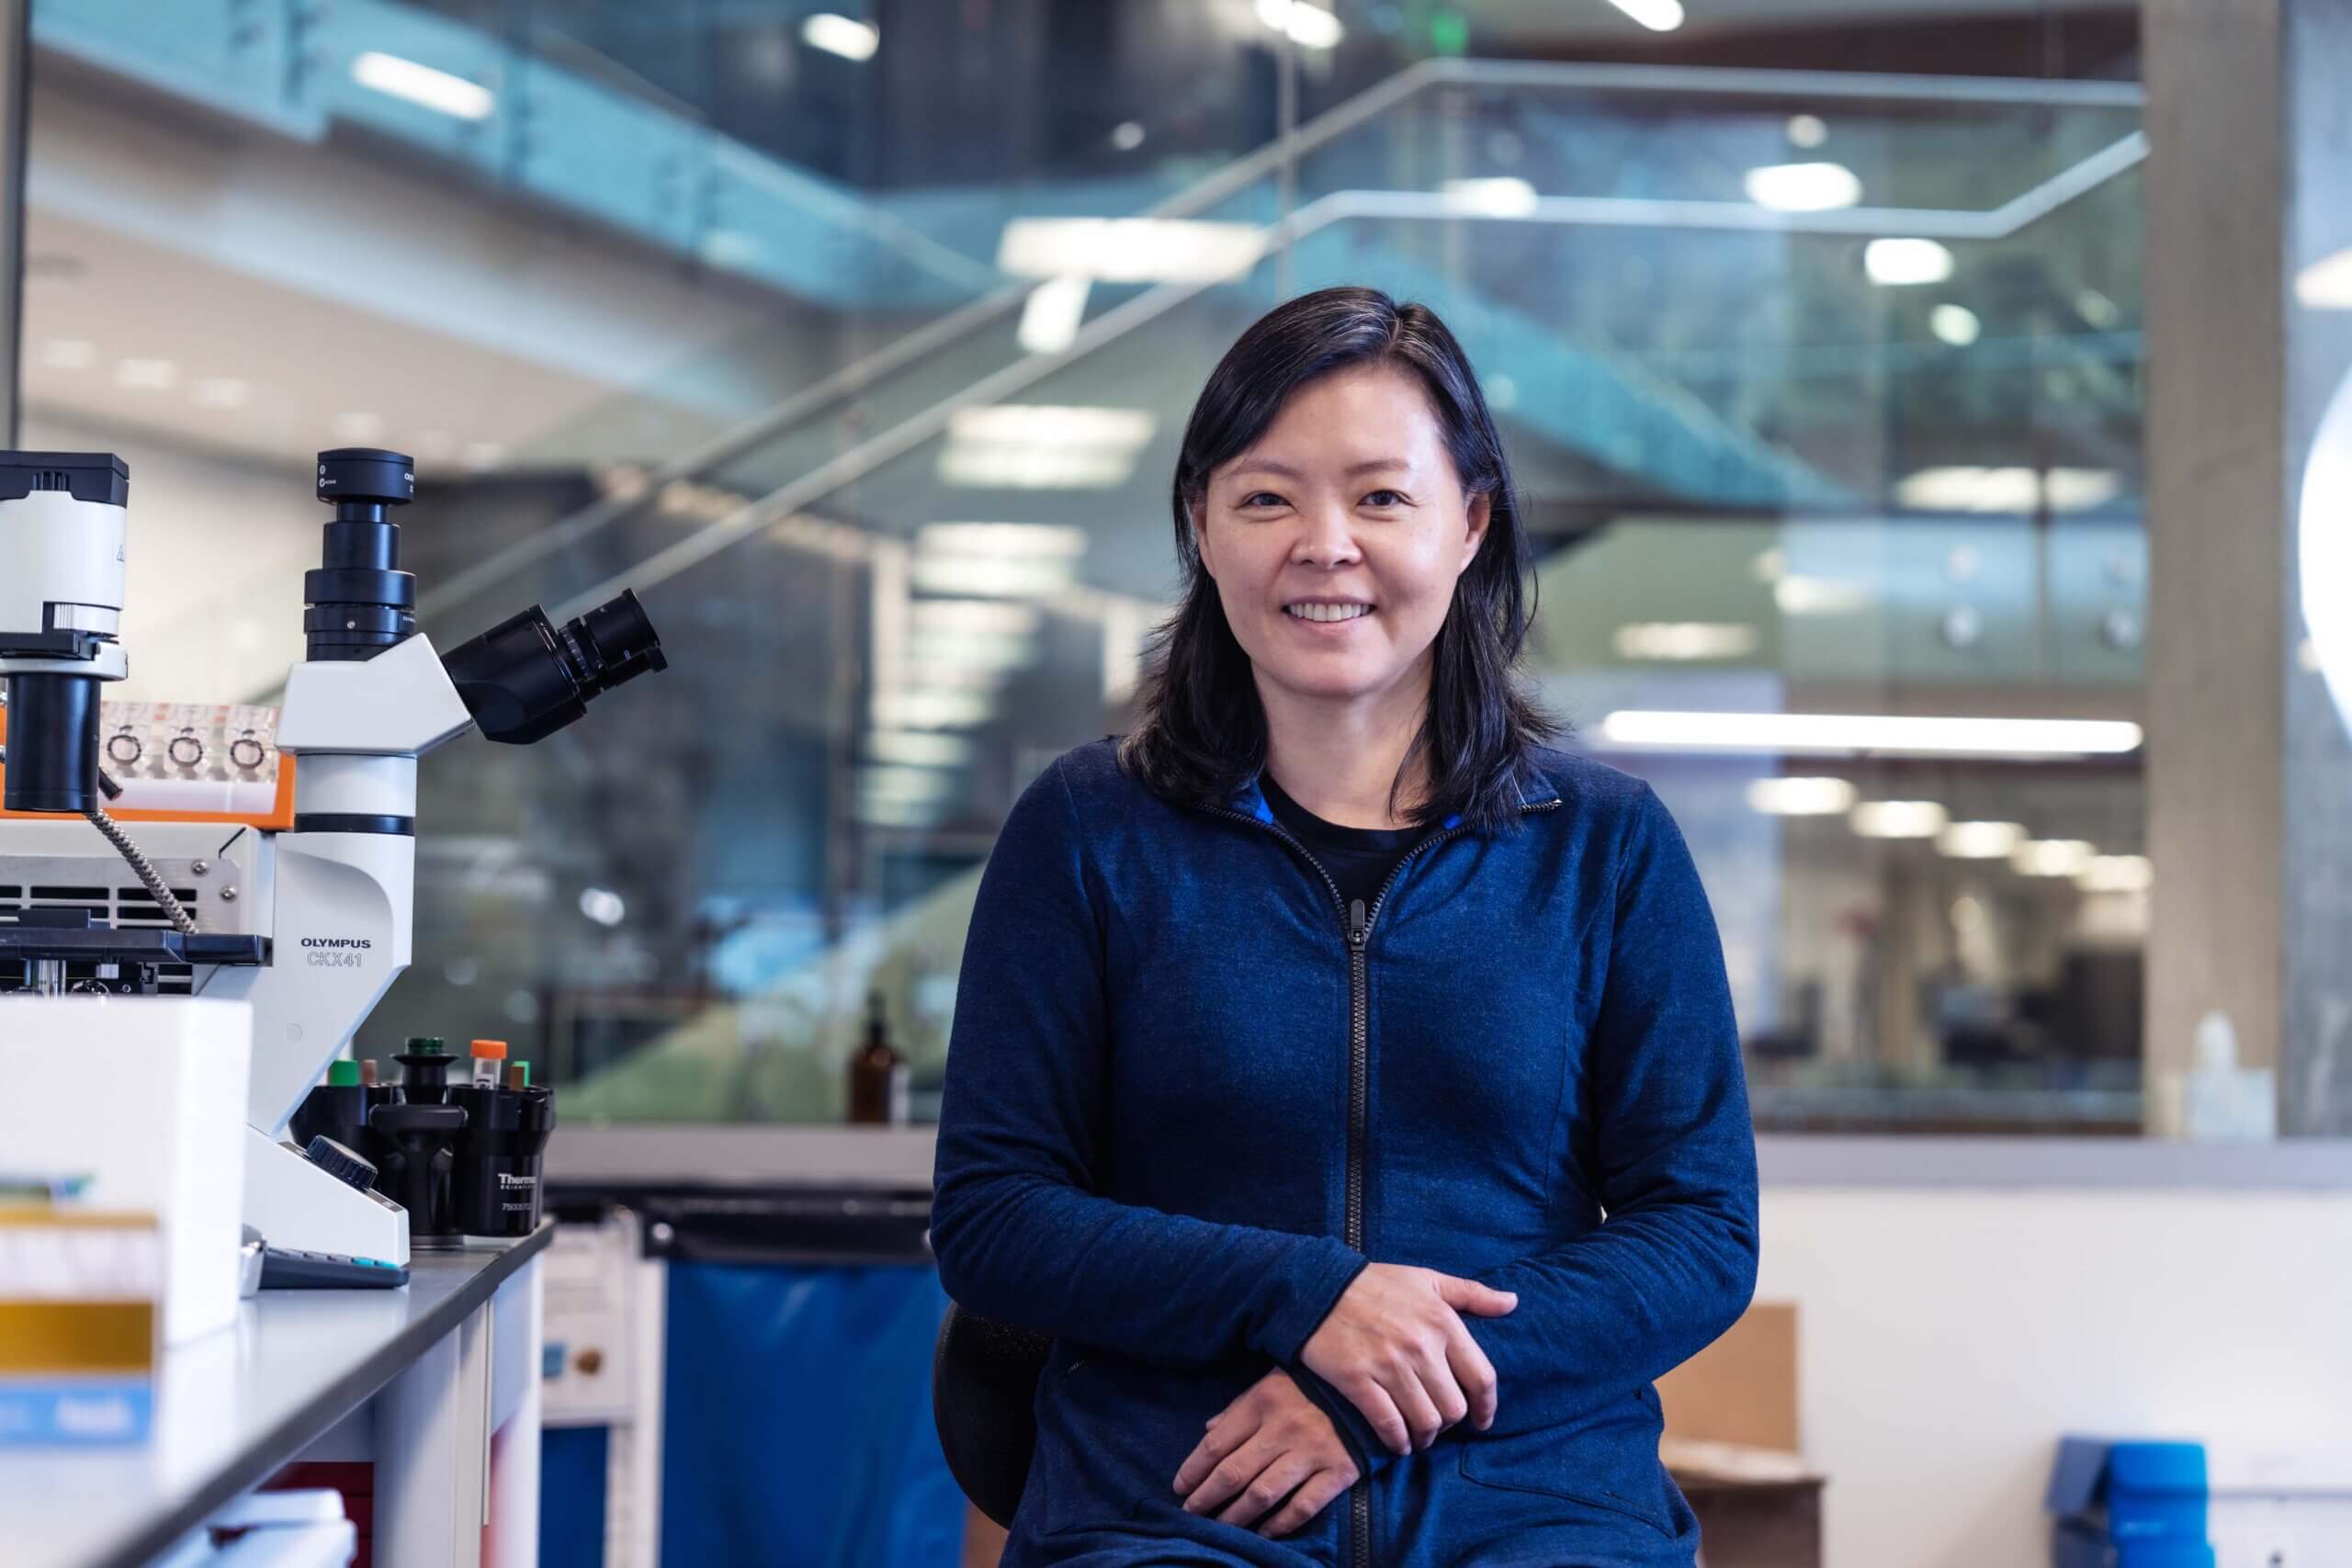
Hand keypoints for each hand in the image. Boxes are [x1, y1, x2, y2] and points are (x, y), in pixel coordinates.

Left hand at [1172, 1368, 1358, 1537]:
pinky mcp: (1338, 1472)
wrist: (1372, 1388)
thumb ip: (1239, 1408)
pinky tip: (1263, 1533)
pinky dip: (1280, 1524)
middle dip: (1206, 1498)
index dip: (1194, 1469)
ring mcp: (1311, 1452)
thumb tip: (1208, 1430)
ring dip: (1235, 1516)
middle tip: (1190, 1513)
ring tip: (1219, 1527)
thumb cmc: (1314, 1384)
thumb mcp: (1272, 1383)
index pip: (1217, 1443)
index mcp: (1263, 1402)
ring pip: (1262, 1494)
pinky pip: (1302, 1506)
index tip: (1179, 1487)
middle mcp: (1283, 1429)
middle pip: (1233, 1472)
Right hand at [1300, 1263, 1516, 1454]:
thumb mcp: (1427, 1279)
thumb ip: (1472, 1293)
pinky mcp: (1357, 1380)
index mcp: (1442, 1322)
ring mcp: (1388, 1365)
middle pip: (1453, 1408)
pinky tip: (1397, 1443)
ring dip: (1424, 1437)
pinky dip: (1397, 1441)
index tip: (1481, 1421)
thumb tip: (1512, 1303)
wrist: (1317, 1286)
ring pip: (1424, 1422)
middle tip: (1437, 1423)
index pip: (1481, 1378)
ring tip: (1418, 1436)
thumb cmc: (1375, 1283)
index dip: (1486, 1408)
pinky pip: (1389, 1425)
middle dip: (1448, 1423)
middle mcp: (1421, 1346)